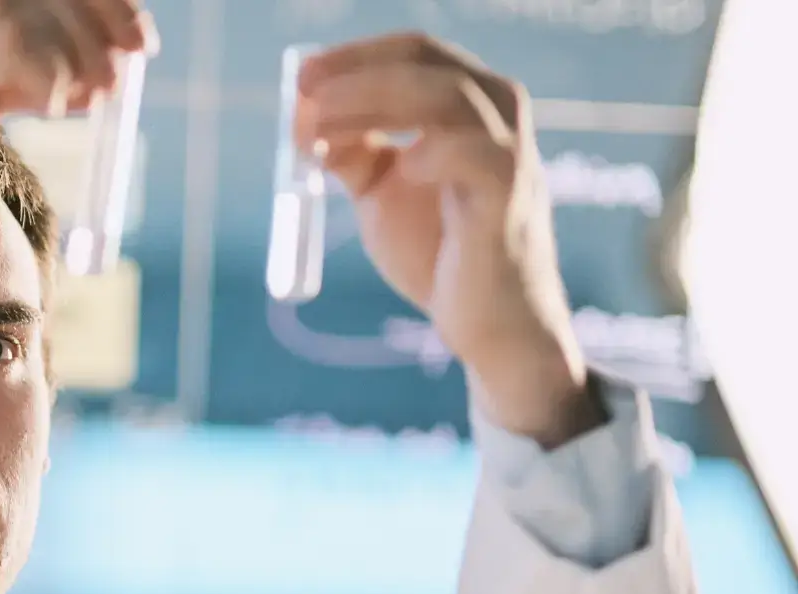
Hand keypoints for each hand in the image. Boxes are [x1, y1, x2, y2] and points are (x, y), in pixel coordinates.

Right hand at [0, 0, 156, 221]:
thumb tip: (103, 72)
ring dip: (81, 53)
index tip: (139, 43)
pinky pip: (13, 42)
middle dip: (108, 18)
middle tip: (130, 67)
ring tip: (87, 99)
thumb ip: (26, 67)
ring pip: (38, 4)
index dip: (106, 0)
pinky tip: (54, 107)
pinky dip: (51, 76)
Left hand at [298, 33, 604, 446]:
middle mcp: (496, 114)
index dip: (353, 56)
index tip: (301, 75)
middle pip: (424, 61)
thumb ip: (351, 152)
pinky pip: (478, 154)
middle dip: (354, 72)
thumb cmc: (439, 252)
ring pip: (445, 96)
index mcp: (466, 104)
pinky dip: (434, 150)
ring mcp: (507, 152)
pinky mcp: (508, 199)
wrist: (485, 325)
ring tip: (321, 127)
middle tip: (302, 91)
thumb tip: (303, 118)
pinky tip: (403, 166)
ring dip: (373, 101)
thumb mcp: (381, 192)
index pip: (412, 52)